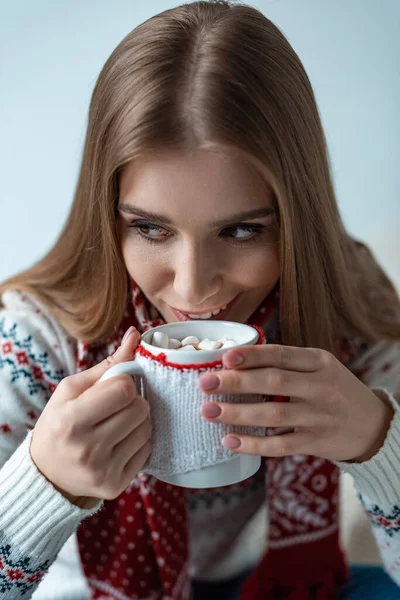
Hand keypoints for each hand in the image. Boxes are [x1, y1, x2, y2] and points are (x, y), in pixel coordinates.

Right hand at [30, 328, 151, 506]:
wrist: (48, 473)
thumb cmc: (60, 423)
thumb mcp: (72, 390)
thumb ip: (108, 364)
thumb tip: (136, 334)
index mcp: (71, 420)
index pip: (124, 389)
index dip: (123, 383)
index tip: (112, 389)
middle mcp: (87, 449)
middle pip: (140, 408)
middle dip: (133, 401)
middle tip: (116, 407)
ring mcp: (103, 470)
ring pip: (147, 429)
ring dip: (138, 421)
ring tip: (117, 425)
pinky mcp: (116, 485)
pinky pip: (147, 450)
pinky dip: (139, 442)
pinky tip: (120, 443)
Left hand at [199, 345, 393, 462]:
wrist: (373, 426)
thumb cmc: (335, 391)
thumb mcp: (321, 368)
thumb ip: (287, 364)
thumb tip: (235, 362)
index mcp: (319, 362)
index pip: (281, 355)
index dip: (252, 355)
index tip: (225, 357)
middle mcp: (321, 387)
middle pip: (272, 382)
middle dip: (235, 382)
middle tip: (205, 384)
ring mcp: (319, 416)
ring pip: (272, 414)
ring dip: (237, 413)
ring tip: (208, 411)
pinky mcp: (317, 443)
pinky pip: (280, 445)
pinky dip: (253, 444)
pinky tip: (230, 441)